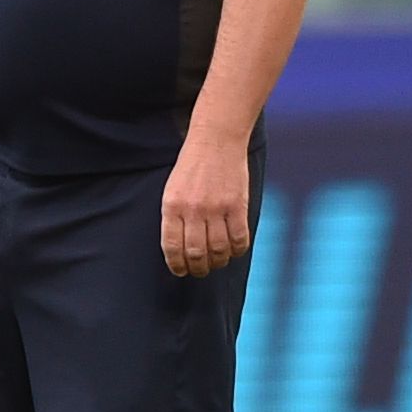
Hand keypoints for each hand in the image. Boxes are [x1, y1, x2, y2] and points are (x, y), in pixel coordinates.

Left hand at [160, 129, 256, 279]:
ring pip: (218, 250)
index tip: (180, 271)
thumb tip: (179, 249)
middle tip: (200, 270)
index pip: (172, 246)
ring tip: (217, 262)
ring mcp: (216, 208)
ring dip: (218, 262)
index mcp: (172, 205)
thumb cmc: (192, 167)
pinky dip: (237, 251)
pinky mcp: (237, 205)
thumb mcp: (172, 190)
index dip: (176, 265)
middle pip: (196, 253)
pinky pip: (239, 239)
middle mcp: (193, 209)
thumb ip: (174, 217)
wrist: (216, 140)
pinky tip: (233, 250)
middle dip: (198, 268)